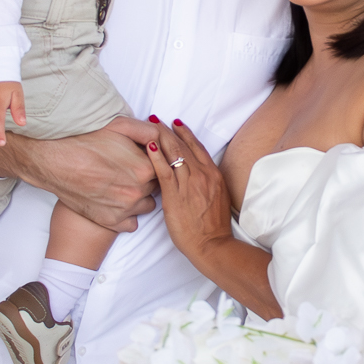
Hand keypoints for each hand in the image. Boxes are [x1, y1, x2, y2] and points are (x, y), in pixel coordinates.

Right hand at [0, 117, 158, 231]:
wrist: (55, 162)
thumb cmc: (85, 142)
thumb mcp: (118, 126)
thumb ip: (147, 131)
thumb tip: (161, 137)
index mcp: (145, 168)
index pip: (163, 167)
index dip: (152, 161)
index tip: (141, 158)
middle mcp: (138, 192)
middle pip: (156, 187)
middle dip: (147, 179)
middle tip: (128, 170)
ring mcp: (125, 209)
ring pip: (147, 206)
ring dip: (139, 197)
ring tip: (122, 185)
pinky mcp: (112, 222)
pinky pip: (132, 223)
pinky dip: (127, 215)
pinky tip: (116, 201)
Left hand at [141, 120, 234, 265]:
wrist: (212, 244)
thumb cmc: (212, 225)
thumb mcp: (215, 197)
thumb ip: (205, 182)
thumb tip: (192, 174)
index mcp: (213, 175)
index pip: (197, 147)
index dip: (185, 133)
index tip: (175, 122)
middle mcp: (203, 175)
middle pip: (183, 146)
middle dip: (168, 131)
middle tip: (156, 119)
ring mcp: (189, 184)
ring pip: (173, 154)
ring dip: (160, 137)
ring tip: (149, 126)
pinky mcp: (176, 196)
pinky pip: (164, 172)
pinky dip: (156, 157)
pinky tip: (148, 147)